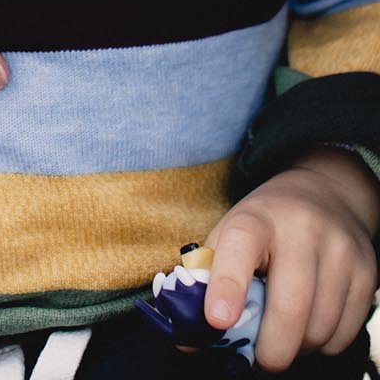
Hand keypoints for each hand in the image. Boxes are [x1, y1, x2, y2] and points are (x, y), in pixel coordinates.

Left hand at [203, 150, 379, 369]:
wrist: (325, 194)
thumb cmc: (266, 227)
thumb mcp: (229, 235)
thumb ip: (206, 283)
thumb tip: (187, 340)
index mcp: (257, 216)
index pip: (240, 246)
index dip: (227, 286)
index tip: (217, 321)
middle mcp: (303, 229)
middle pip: (290, 306)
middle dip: (270, 348)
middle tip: (258, 357)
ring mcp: (340, 251)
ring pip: (319, 329)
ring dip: (297, 348)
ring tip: (283, 334)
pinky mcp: (366, 274)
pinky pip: (343, 335)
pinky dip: (323, 345)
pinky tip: (309, 325)